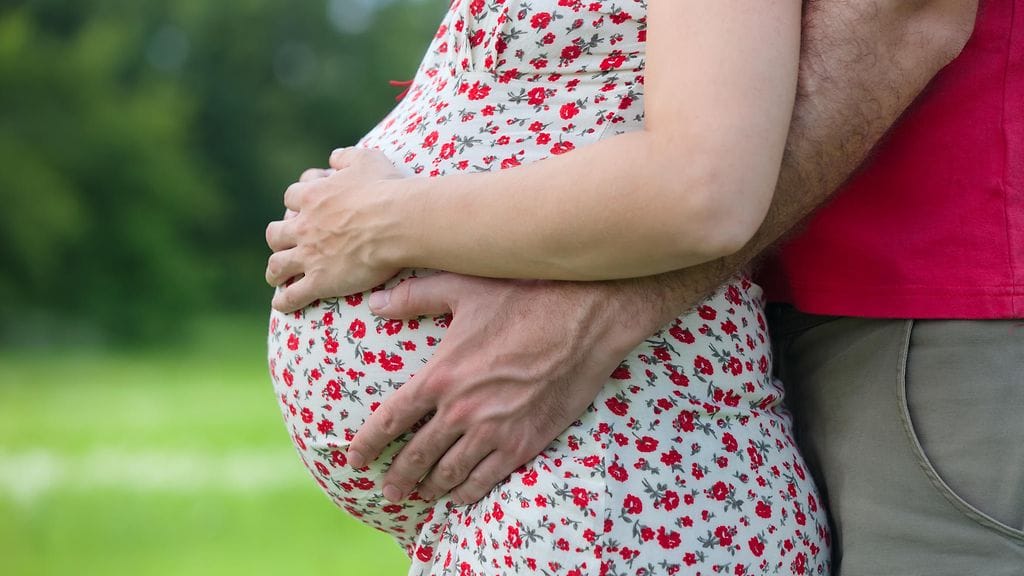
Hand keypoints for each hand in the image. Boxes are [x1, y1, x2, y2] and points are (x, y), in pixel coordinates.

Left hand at [265, 148, 405, 311]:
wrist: (396, 222)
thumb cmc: (385, 189)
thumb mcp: (366, 159)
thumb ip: (346, 157)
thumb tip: (334, 158)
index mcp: (313, 197)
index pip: (292, 197)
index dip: (297, 203)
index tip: (303, 207)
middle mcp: (304, 226)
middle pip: (276, 232)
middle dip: (278, 238)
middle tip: (284, 243)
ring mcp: (309, 255)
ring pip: (278, 265)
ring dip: (275, 271)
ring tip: (275, 277)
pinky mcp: (319, 280)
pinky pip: (293, 294)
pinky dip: (283, 301)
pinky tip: (280, 306)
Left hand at [347, 272, 667, 504]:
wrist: (586, 317)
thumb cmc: (525, 296)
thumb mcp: (463, 289)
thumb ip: (415, 297)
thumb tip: (375, 302)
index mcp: (439, 376)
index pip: (389, 421)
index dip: (367, 445)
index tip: (354, 460)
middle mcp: (460, 411)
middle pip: (415, 457)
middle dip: (397, 477)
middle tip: (388, 489)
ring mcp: (493, 432)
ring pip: (448, 475)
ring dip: (430, 488)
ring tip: (422, 493)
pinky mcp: (524, 443)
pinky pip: (485, 481)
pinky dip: (466, 492)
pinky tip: (459, 495)